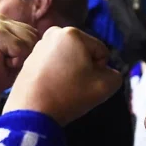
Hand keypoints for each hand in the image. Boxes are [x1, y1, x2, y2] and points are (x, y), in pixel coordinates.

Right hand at [0, 15, 39, 132]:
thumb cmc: (5, 74)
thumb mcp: (23, 54)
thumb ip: (34, 42)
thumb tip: (58, 35)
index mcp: (8, 21)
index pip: (35, 33)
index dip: (29, 52)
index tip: (12, 60)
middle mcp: (1, 19)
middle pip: (34, 36)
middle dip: (26, 55)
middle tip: (8, 63)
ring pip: (29, 42)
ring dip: (21, 58)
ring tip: (6, 63)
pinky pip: (22, 49)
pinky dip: (15, 62)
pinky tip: (2, 64)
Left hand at [3, 27, 121, 125]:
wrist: (32, 111)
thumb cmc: (70, 95)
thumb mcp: (106, 86)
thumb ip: (116, 75)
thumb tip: (106, 73)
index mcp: (73, 33)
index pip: (102, 51)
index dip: (101, 70)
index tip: (88, 83)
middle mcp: (54, 33)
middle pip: (84, 53)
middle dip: (85, 68)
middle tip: (77, 86)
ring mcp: (39, 46)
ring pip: (69, 59)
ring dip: (71, 71)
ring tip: (63, 88)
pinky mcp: (29, 59)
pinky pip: (53, 65)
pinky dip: (57, 74)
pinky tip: (52, 88)